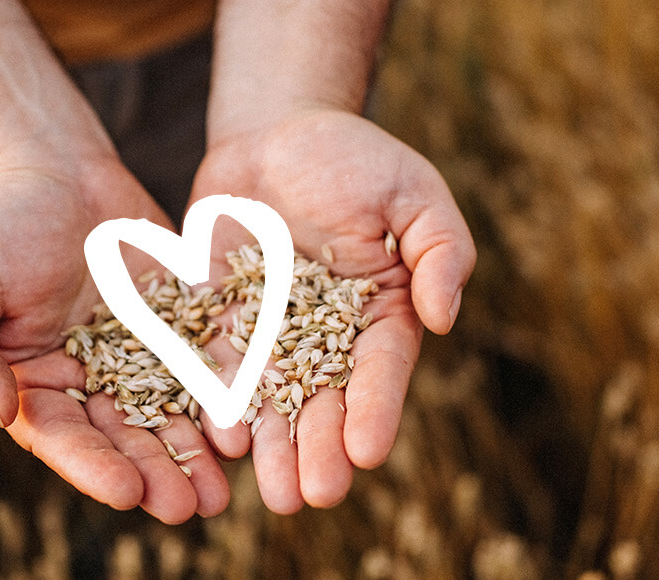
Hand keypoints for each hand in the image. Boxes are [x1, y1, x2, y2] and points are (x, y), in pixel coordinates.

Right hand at [0, 160, 229, 521]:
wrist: (50, 168)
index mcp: (36, 386)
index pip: (64, 437)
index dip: (93, 466)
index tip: (127, 492)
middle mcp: (89, 382)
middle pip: (125, 437)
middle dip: (157, 473)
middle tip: (190, 508)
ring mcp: (138, 355)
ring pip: (172, 412)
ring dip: (197, 453)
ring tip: (227, 492)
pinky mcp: (177, 325)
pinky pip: (204, 362)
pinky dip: (224, 395)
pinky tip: (249, 424)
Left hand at [190, 109, 475, 512]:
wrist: (274, 135)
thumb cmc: (354, 158)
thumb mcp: (411, 190)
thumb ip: (439, 249)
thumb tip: (445, 318)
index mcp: (378, 312)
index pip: (379, 370)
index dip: (375, 411)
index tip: (368, 452)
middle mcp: (322, 336)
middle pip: (322, 400)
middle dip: (319, 449)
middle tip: (315, 495)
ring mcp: (267, 332)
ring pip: (269, 399)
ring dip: (271, 447)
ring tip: (275, 493)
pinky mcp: (217, 320)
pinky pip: (213, 367)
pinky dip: (218, 402)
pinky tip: (219, 437)